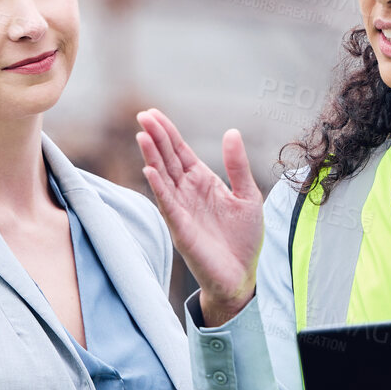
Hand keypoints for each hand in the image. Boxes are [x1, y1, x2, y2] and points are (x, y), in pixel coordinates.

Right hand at [135, 108, 264, 325]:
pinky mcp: (181, 228)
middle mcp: (188, 192)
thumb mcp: (248, 196)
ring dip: (152, 157)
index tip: (154, 113)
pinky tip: (150, 170)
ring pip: (163, 177)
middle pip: (168, 159)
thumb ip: (237, 166)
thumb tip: (231, 131)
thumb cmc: (244, 238)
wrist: (241, 276)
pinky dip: (158, 186)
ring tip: (142, 135)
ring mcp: (182, 209)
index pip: (181, 152)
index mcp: (203, 181)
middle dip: (156, 137)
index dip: (168, 133)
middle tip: (143, 115)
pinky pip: (167, 203)